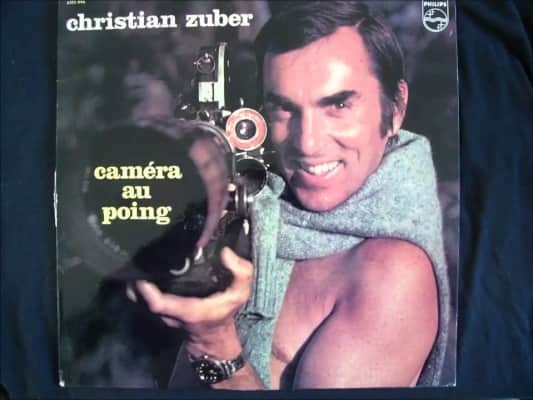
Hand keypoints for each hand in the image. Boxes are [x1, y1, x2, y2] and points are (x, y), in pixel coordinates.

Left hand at [126, 247, 252, 353]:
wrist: (214, 338)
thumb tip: (226, 253)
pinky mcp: (158, 312)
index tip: (142, 271)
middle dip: (134, 279)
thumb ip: (240, 273)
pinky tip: (143, 268)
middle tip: (135, 256)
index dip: (146, 290)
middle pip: (140, 299)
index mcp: (187, 310)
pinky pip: (141, 299)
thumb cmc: (224, 314)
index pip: (158, 304)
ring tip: (135, 259)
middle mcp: (169, 314)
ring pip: (137, 299)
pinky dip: (137, 286)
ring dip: (132, 282)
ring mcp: (160, 314)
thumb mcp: (240, 294)